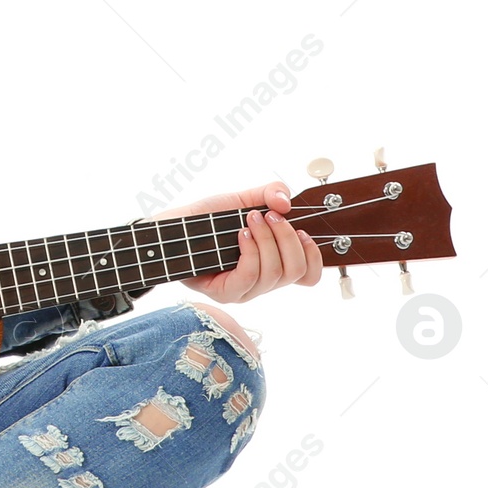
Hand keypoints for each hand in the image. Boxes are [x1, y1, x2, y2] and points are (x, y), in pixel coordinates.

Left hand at [144, 179, 322, 302]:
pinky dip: (250, 252)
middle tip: (268, 215)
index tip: (302, 231)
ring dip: (266, 240)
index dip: (314, 256)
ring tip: (249, 220)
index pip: (309, 276)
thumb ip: (268, 193)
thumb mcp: (242, 199)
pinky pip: (249, 277)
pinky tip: (240, 235)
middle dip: (287, 237)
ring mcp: (244, 290)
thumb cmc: (206, 218)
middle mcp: (261, 281)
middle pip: (295, 271)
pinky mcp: (224, 293)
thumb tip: (286, 201)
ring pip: (274, 273)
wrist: (172, 226)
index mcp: (272, 264)